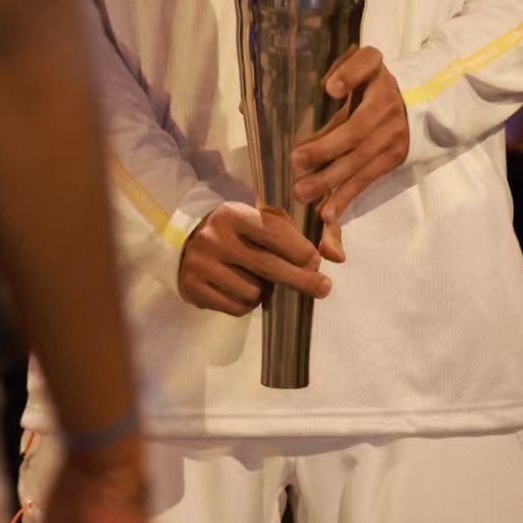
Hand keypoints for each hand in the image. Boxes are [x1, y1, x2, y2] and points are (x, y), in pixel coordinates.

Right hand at [177, 201, 341, 316]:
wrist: (186, 244)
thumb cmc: (236, 231)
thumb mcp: (261, 221)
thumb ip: (300, 232)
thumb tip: (336, 255)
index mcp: (233, 214)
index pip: (272, 232)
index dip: (298, 249)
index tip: (316, 260)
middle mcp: (216, 238)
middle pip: (268, 266)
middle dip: (301, 279)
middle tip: (323, 288)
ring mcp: (202, 264)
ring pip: (254, 292)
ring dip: (266, 291)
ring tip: (259, 280)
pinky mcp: (194, 288)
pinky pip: (237, 308)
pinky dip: (247, 304)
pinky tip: (241, 289)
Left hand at [289, 48, 409, 222]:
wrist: (413, 104)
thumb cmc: (363, 83)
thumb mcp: (348, 69)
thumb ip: (309, 83)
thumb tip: (246, 107)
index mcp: (372, 68)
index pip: (365, 64)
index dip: (350, 75)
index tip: (330, 88)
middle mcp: (386, 99)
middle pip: (358, 127)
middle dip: (327, 147)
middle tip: (296, 160)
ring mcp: (392, 132)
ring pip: (360, 158)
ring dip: (330, 178)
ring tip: (302, 192)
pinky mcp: (392, 158)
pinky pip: (367, 178)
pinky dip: (346, 196)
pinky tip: (327, 212)